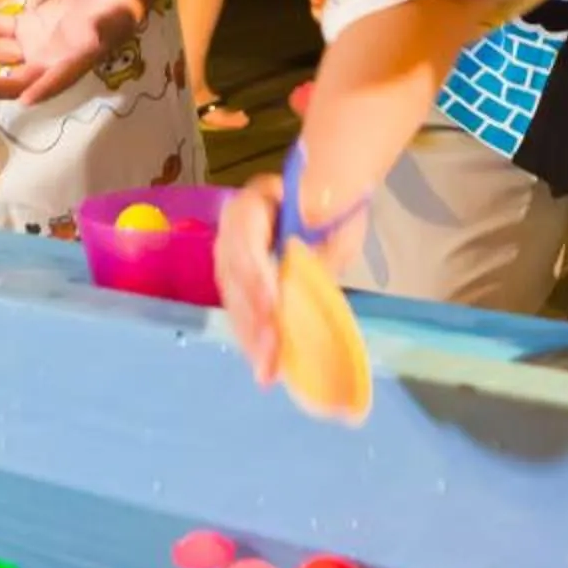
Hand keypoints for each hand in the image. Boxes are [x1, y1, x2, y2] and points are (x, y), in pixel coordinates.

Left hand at [0, 0, 149, 103]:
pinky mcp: (26, 27)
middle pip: (13, 80)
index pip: (48, 85)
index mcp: (68, 65)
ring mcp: (33, 45)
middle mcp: (46, 62)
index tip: (21, 99)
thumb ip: (98, 29)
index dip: (34, 93)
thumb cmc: (116, 9)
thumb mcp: (112, 19)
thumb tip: (88, 38)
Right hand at [213, 168, 367, 387]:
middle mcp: (232, 228)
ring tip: (266, 369)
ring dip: (250, 335)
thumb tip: (306, 269)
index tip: (272, 304)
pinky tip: (263, 363)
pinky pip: (240, 310)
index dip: (255, 272)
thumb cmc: (334, 206)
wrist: (327, 199)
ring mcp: (232, 255)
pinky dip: (252, 337)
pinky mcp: (240, 282)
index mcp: (254, 202)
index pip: (244, 236)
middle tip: (270, 351)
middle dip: (252, 315)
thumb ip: (320, 244)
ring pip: (233, 298)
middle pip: (233, 274)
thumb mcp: (336, 219)